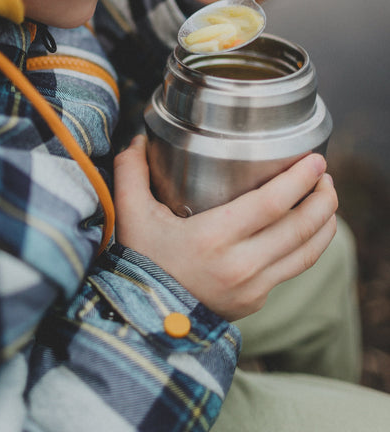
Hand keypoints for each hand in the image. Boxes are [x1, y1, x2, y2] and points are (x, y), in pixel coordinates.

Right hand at [114, 136, 336, 320]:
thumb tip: (139, 138)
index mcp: (213, 237)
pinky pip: (294, 268)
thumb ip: (131, 171)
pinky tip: (311, 227)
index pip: (273, 204)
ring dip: (324, 221)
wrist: (145, 318)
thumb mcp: (130, 214)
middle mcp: (240, 264)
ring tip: (326, 196)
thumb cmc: (140, 261)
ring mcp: (252, 287)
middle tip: (325, 174)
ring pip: (307, 251)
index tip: (315, 159)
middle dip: (322, 196)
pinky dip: (311, 245)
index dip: (300, 179)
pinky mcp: (256, 300)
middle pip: (300, 226)